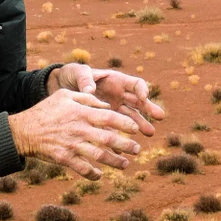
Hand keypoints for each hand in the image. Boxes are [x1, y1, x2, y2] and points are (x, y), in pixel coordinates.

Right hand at [8, 90, 142, 179]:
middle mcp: (78, 129)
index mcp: (80, 112)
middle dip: (126, 145)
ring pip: (99, 156)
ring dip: (116, 162)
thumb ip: (86, 98)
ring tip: (126, 164)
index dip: (125, 124)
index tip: (136, 129)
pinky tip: (100, 175)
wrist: (23, 130)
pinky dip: (94, 174)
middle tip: (137, 149)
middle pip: (108, 139)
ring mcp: (72, 145)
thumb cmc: (45, 110)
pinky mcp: (64, 158)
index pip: (109, 118)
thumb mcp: (64, 96)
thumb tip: (106, 105)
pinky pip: (83, 169)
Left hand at [47, 63, 165, 135]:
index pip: (135, 83)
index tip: (144, 97)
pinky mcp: (105, 121)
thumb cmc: (72, 76)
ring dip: (140, 125)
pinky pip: (114, 130)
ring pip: (130, 117)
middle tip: (160, 117)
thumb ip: (84, 80)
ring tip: (149, 134)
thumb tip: (90, 90)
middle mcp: (119, 95)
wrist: (60, 88)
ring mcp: (114, 108)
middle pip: (138, 102)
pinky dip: (118, 138)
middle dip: (149, 109)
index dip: (141, 89)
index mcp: (115, 80)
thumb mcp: (77, 73)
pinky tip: (123, 148)